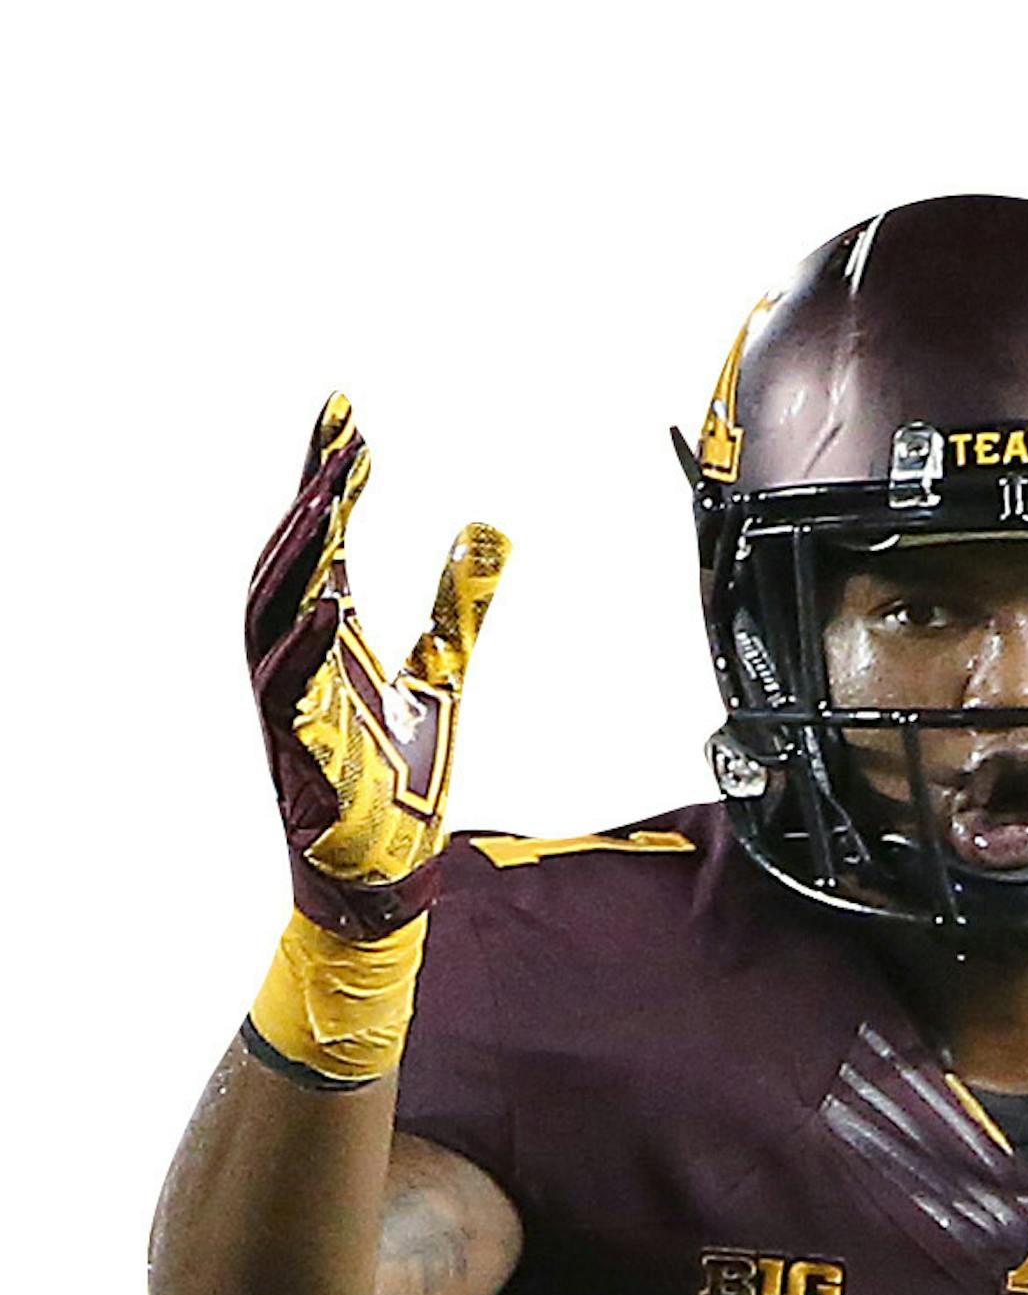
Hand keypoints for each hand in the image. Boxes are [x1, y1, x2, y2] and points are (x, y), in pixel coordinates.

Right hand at [245, 396, 507, 936]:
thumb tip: (490, 532)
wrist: (384, 876)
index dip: (332, 479)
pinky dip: (306, 646)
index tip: (349, 419)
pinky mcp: (299, 755)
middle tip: (341, 438)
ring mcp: (292, 708)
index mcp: (328, 641)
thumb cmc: (397, 786)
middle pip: (289, 561)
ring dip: (298, 555)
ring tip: (328, 496)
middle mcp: (299, 663)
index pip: (324, 542)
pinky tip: (331, 601)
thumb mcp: (443, 676)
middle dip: (312, 498)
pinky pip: (289, 692)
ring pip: (272, 613)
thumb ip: (460, 607)